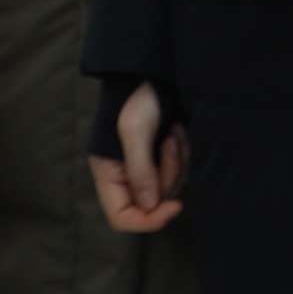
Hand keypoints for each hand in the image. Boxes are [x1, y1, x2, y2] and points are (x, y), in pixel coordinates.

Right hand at [93, 82, 189, 234]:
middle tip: (170, 142)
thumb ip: (141, 170)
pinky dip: (183, 154)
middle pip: (152, 204)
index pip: (121, 217)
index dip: (147, 220)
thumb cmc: (137, 98)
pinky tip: (178, 130)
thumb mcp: (135, 130)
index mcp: (109, 174)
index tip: (173, 207)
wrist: (154, 73)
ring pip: (169, 188)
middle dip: (168, 175)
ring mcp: (146, 169)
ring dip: (177, 160)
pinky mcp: (163, 160)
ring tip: (173, 131)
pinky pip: (180, 172)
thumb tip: (151, 207)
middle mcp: (125, 176)